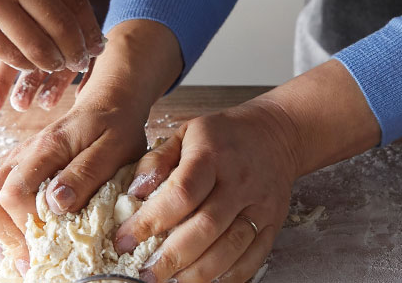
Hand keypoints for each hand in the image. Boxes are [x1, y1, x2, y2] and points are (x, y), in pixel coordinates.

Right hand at [0, 0, 102, 72]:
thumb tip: (73, 7)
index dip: (88, 24)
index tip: (95, 40)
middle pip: (61, 23)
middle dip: (77, 49)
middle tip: (82, 61)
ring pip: (38, 44)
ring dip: (53, 62)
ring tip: (58, 67)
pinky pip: (9, 53)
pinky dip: (24, 64)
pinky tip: (29, 66)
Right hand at [0, 20, 184, 275]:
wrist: (108, 103)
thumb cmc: (115, 129)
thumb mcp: (115, 150)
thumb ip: (85, 175)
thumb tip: (56, 204)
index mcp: (46, 150)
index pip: (14, 193)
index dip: (24, 227)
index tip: (42, 251)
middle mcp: (20, 155)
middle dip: (3, 236)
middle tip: (28, 260)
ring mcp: (11, 161)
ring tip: (13, 251)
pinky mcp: (9, 167)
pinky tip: (2, 233)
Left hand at [111, 102, 303, 282]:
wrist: (277, 133)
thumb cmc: (223, 136)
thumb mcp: (185, 133)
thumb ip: (157, 162)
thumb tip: (133, 194)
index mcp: (211, 156)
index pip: (181, 194)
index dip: (151, 221)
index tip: (125, 240)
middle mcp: (239, 182)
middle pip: (206, 227)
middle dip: (171, 257)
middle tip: (146, 274)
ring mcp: (260, 205)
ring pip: (230, 247)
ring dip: (198, 272)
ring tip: (172, 281)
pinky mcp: (274, 223)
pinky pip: (254, 258)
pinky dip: (229, 276)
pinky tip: (205, 280)